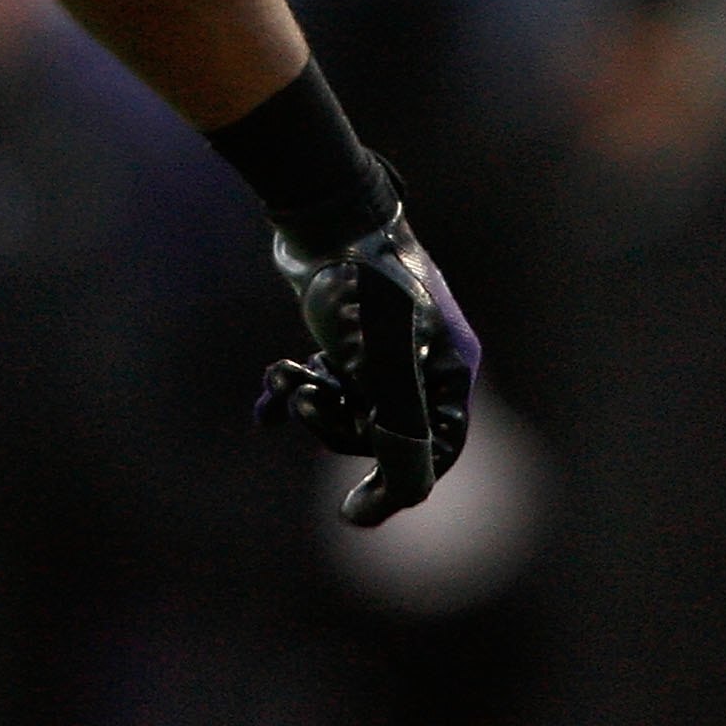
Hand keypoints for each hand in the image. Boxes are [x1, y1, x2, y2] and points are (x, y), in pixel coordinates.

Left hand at [257, 206, 479, 526]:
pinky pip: (328, 382)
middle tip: (305, 405)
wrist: (324, 212)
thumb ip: (400, 428)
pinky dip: (302, 385)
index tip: (352, 514)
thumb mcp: (386, 364)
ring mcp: (386, 347)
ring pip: (353, 407)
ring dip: (316, 401)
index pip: (437, 448)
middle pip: (387, 431)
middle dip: (340, 426)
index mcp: (450, 367)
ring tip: (287, 379)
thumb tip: (406, 495)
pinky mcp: (348, 334)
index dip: (398, 484)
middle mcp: (424, 360)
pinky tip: (276, 384)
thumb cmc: (361, 285)